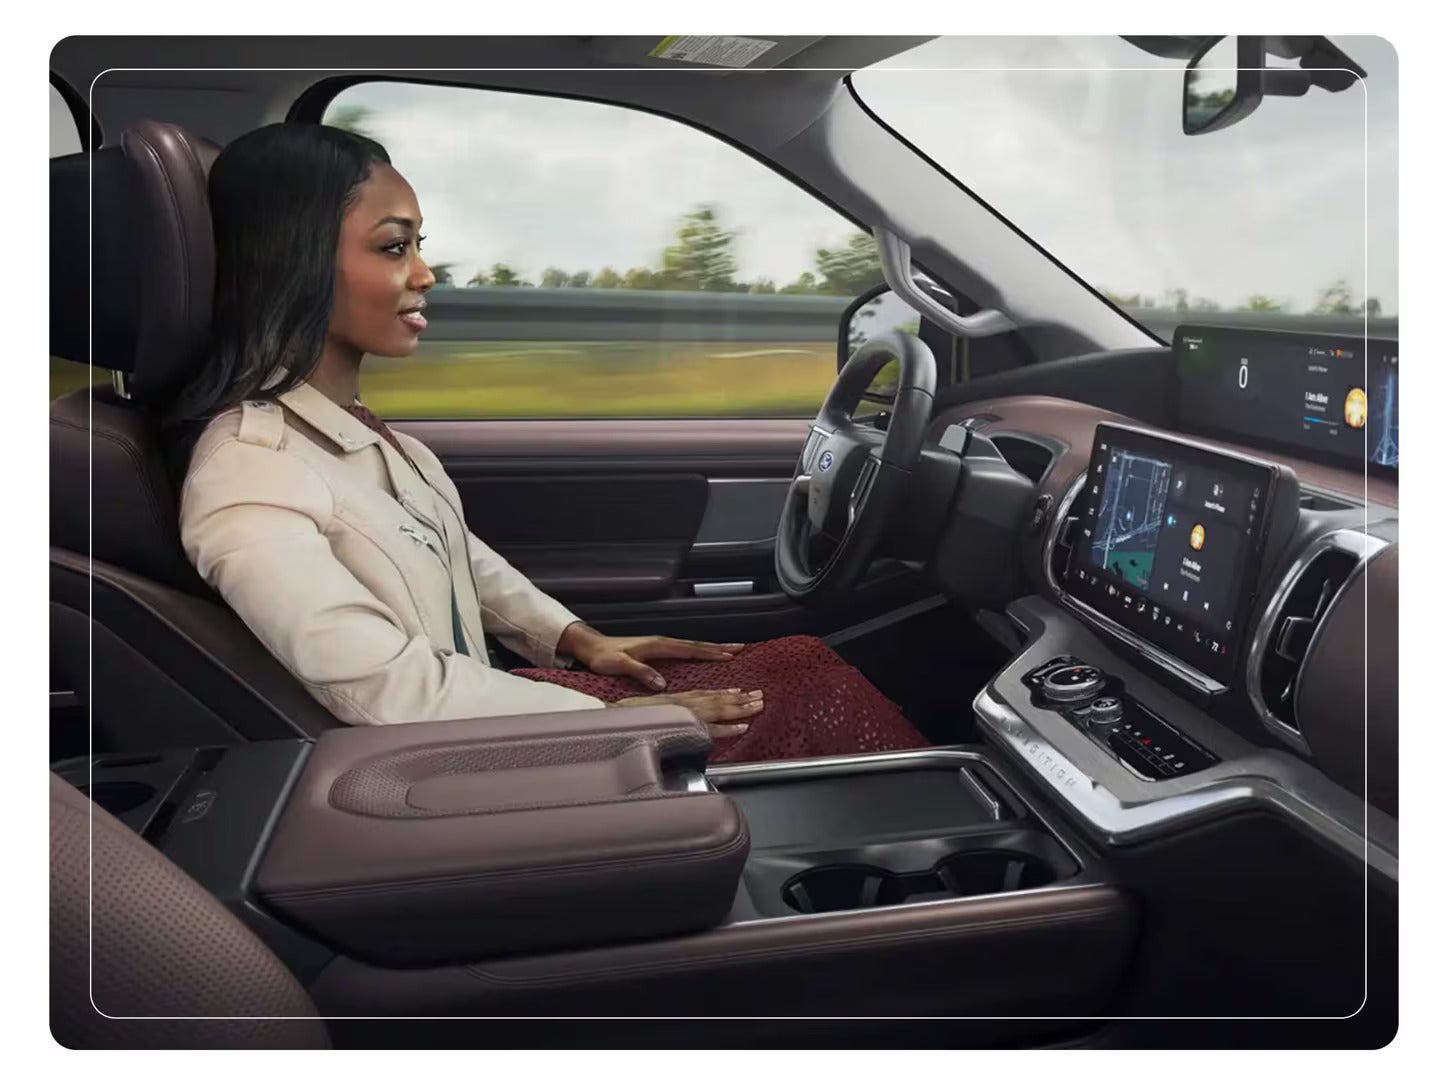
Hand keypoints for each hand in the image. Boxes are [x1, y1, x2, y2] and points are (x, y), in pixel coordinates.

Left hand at [558, 623, 744, 690]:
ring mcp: (660, 645)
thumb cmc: (603, 656)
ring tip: (729, 650)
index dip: (709, 653)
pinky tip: (704, 656)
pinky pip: (684, 650)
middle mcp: (661, 643)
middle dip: (718, 647)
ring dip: (711, 648)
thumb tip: (662, 683)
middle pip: (696, 644)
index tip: (728, 655)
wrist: (590, 646)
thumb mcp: (619, 665)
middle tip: (739, 648)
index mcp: (656, 645)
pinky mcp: (656, 650)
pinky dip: (698, 652)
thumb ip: (641, 672)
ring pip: (692, 646)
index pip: (689, 649)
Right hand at [609, 688, 763, 739]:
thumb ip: (669, 714)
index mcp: (678, 699)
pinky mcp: (681, 723)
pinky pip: (709, 726)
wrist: (609, 713)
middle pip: (718, 699)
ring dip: (741, 708)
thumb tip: (682, 719)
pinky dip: (727, 727)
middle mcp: (684, 702)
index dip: (726, 695)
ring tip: (758, 706)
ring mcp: (684, 712)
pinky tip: (742, 727)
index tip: (743, 693)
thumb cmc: (627, 714)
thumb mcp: (652, 711)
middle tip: (761, 698)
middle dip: (742, 699)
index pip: (707, 695)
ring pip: (719, 709)